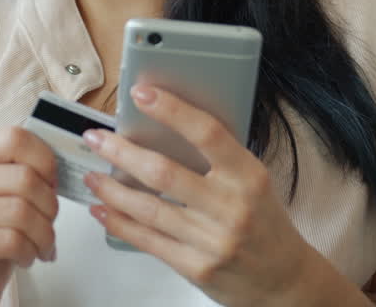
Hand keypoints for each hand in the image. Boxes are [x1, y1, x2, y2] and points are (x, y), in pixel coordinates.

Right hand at [0, 126, 59, 306]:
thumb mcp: (0, 193)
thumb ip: (19, 170)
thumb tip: (58, 163)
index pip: (13, 138)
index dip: (45, 160)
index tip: (52, 182)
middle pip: (22, 178)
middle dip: (50, 205)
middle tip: (51, 221)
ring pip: (20, 212)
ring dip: (44, 234)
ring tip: (43, 244)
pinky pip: (10, 241)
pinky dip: (30, 252)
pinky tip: (26, 257)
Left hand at [80, 84, 315, 306]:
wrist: (284, 281)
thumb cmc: (265, 225)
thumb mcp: (253, 183)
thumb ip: (217, 160)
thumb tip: (162, 129)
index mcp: (248, 176)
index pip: (207, 134)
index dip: (172, 110)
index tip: (141, 93)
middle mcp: (231, 207)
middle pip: (164, 173)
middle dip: (121, 152)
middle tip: (95, 138)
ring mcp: (212, 240)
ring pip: (148, 209)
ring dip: (112, 189)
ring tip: (92, 174)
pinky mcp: (196, 268)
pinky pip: (148, 240)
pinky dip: (119, 223)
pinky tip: (103, 209)